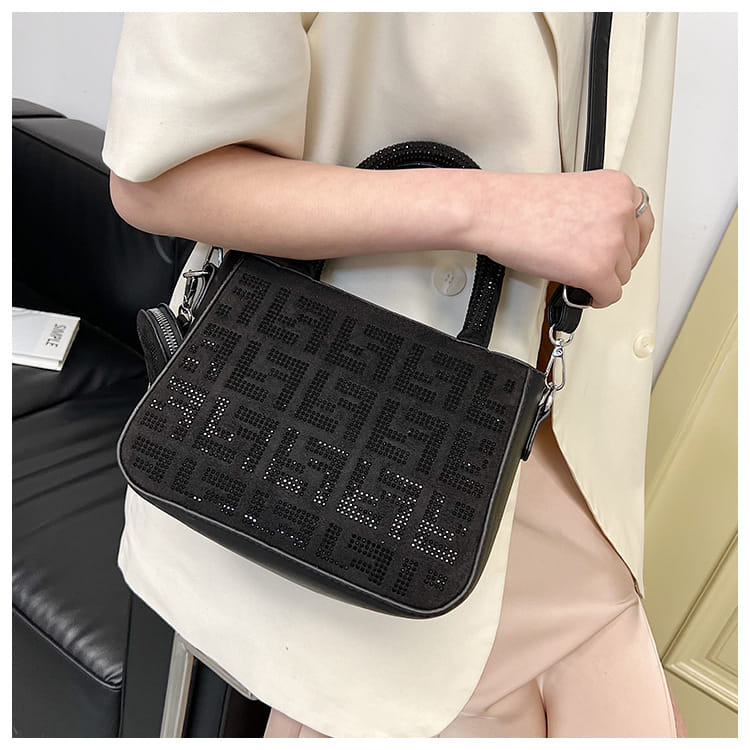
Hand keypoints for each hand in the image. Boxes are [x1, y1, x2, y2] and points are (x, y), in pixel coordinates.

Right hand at [477, 169, 654, 307]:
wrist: (496, 212)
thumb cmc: (520, 202)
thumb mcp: (575, 192)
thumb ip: (600, 211)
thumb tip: (606, 237)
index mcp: (618, 188)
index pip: (643, 223)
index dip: (627, 242)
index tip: (617, 251)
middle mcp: (621, 212)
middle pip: (632, 253)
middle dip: (611, 262)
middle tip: (587, 262)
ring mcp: (611, 242)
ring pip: (622, 276)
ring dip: (600, 279)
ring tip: (574, 272)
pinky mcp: (596, 270)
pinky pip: (609, 296)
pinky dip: (596, 299)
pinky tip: (581, 291)